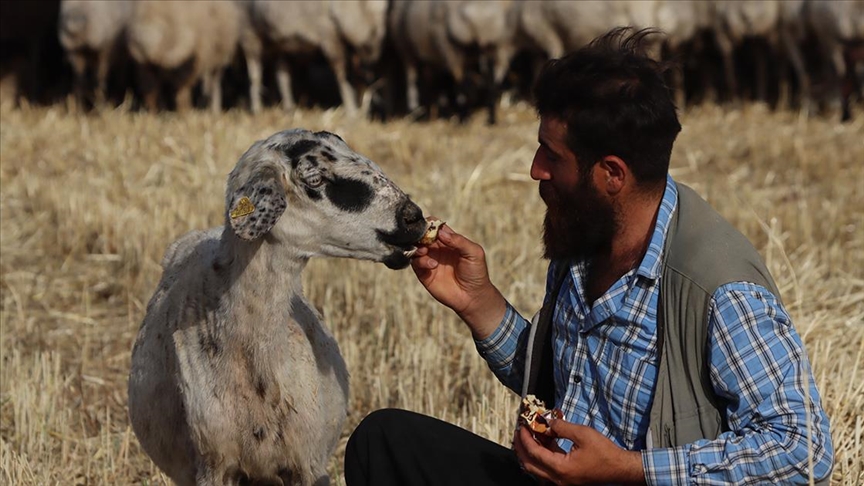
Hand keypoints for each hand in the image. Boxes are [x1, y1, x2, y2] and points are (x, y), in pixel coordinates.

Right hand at [410, 222, 505, 339]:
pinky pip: (415, 263)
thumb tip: (441, 232)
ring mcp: (429, 260)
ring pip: (415, 248)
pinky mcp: (424, 273)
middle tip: (424, 239)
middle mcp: (437, 249)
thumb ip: (459, 241)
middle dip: (420, 235)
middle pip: (421, 235)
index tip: (429, 227)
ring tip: (425, 251)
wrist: (473, 297)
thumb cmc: (476, 273)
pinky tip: (432, 265)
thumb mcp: (474, 253)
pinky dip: (420, 261)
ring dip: (417, 247)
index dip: (430, 224)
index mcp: (449, 240)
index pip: (434, 226)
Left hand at [513, 419, 644, 484]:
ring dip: (531, 451)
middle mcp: (558, 479)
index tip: (522, 426)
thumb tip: (546, 422)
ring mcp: (562, 481)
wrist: (620, 467)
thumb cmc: (605, 452)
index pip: (534, 454)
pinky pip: (548, 468)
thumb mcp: (582, 433)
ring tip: (529, 434)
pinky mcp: (566, 478)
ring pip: (537, 468)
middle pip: (530, 465)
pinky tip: (544, 441)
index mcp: (561, 469)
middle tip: (519, 432)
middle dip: (521, 447)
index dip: (525, 439)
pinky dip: (542, 455)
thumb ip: (561, 427)